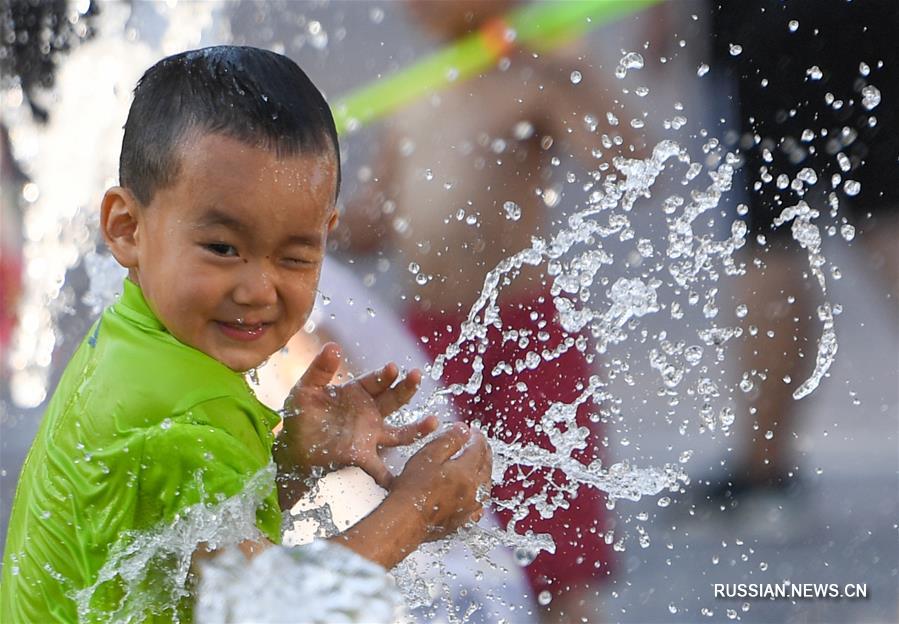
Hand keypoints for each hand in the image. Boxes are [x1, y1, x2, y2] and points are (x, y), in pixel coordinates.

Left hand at [275, 342, 437, 488]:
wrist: (291, 449)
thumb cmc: (299, 416)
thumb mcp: (305, 390)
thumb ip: (320, 370)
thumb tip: (333, 347)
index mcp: (357, 393)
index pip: (376, 381)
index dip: (385, 375)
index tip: (393, 368)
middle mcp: (369, 413)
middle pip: (394, 399)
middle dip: (406, 388)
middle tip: (416, 376)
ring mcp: (370, 437)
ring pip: (399, 432)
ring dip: (417, 428)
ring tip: (433, 422)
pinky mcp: (363, 458)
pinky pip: (383, 469)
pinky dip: (394, 476)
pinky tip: (412, 477)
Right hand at [390, 423, 492, 541]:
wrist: (405, 521)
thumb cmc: (412, 489)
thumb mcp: (429, 455)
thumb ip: (450, 440)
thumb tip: (464, 430)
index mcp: (467, 472)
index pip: (478, 448)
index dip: (476, 437)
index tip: (473, 431)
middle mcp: (473, 490)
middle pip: (486, 466)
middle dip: (484, 452)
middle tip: (480, 444)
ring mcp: (470, 508)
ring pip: (485, 485)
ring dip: (484, 472)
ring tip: (480, 464)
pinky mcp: (463, 521)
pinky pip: (479, 504)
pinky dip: (479, 494)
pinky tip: (474, 493)